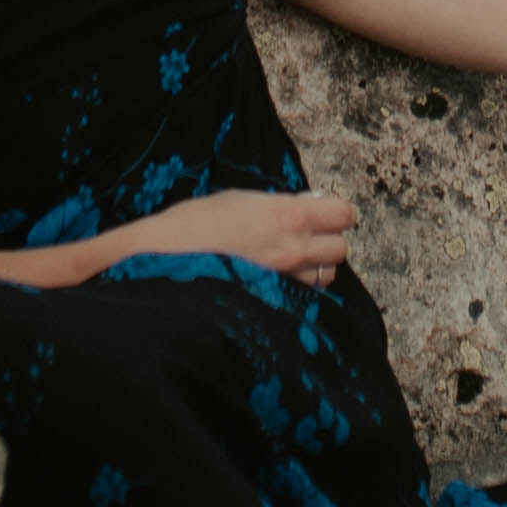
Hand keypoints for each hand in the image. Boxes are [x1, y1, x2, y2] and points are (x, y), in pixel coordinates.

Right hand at [118, 186, 358, 280]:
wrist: (163, 264)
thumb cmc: (194, 226)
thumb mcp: (239, 200)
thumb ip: (279, 204)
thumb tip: (309, 203)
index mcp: (286, 215)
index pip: (343, 215)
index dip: (336, 213)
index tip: (325, 212)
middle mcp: (293, 250)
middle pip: (340, 248)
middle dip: (327, 241)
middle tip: (306, 236)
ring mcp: (285, 282)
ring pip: (327, 277)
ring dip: (316, 268)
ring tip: (290, 261)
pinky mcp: (274, 306)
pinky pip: (305, 299)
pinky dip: (300, 291)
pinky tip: (279, 282)